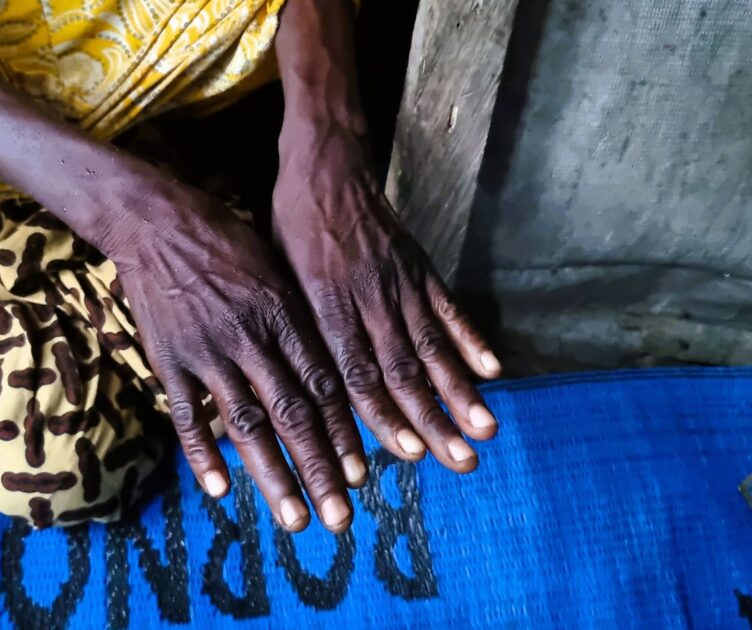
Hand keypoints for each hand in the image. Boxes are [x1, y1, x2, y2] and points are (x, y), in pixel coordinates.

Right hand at [113, 184, 366, 532]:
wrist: (155, 218)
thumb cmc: (225, 240)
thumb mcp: (275, 269)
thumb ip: (298, 320)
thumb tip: (325, 368)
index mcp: (284, 314)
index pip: (323, 385)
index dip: (344, 433)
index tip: (364, 474)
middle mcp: (252, 338)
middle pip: (293, 414)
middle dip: (320, 469)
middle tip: (342, 518)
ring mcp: (207, 351)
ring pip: (246, 424)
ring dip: (273, 476)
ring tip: (295, 518)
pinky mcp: (169, 359)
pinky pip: (187, 415)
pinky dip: (203, 454)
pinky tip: (220, 490)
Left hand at [273, 130, 501, 472]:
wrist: (324, 168)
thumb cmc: (290, 231)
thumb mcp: (279, 282)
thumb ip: (299, 335)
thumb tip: (302, 395)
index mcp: (326, 305)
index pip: (357, 373)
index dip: (383, 416)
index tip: (407, 455)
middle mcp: (368, 298)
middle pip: (403, 370)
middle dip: (433, 421)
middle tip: (459, 463)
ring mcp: (400, 283)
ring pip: (433, 346)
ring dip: (460, 392)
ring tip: (485, 430)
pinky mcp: (419, 267)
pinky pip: (449, 307)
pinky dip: (471, 339)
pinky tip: (492, 370)